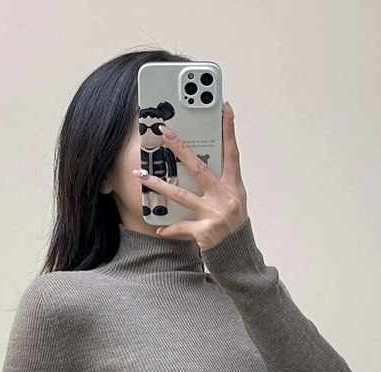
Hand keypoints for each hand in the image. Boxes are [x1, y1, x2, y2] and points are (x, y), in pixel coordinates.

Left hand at [131, 101, 247, 249]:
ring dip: (159, 184)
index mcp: (234, 186)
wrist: (238, 254)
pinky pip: (181, 226)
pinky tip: (158, 227)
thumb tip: (195, 162)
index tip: (225, 108)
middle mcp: (225, 197)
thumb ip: (218, 182)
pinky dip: (169, 228)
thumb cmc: (232, 224)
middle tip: (164, 133)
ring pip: (181, 195)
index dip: (229, 131)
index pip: (232, 153)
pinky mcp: (205, 232)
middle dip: (180, 149)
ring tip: (141, 175)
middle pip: (199, 168)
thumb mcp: (233, 199)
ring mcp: (215, 214)